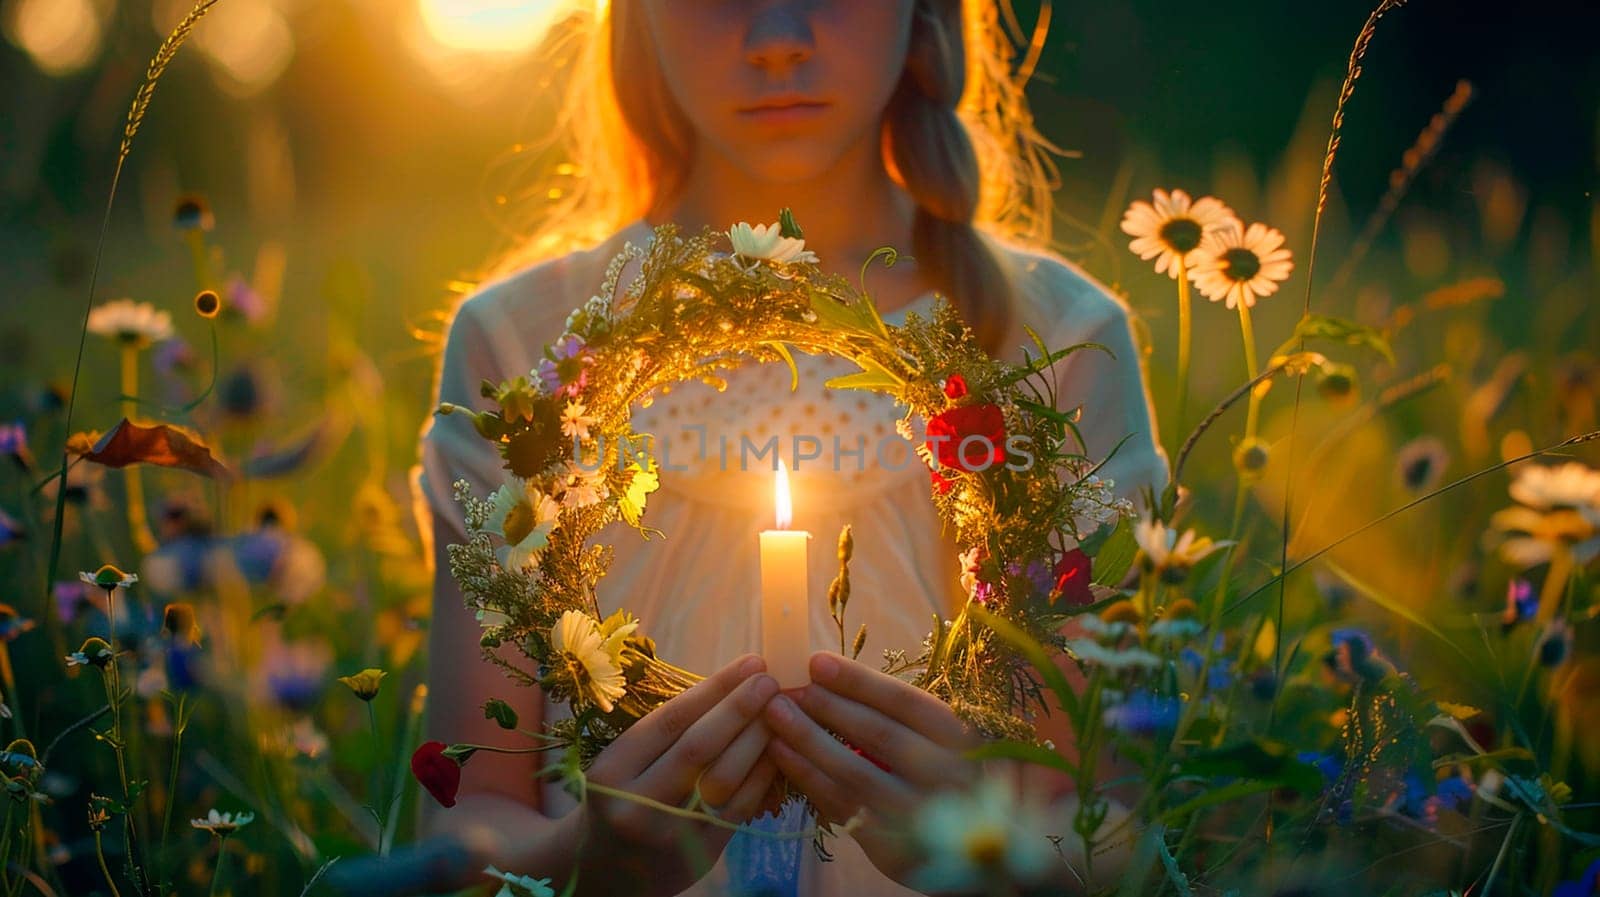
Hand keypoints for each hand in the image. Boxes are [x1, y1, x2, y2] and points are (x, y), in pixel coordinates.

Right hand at [576, 653, 782, 895]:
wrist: (607, 869)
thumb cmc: (622, 798)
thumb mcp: (623, 764)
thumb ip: (668, 732)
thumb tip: (732, 684)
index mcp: (612, 771)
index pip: (669, 721)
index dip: (714, 689)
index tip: (749, 664)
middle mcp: (636, 804)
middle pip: (698, 747)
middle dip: (740, 708)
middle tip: (770, 680)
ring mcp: (669, 834)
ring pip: (723, 778)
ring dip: (757, 738)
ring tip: (780, 710)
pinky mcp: (699, 855)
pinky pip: (738, 808)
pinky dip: (761, 775)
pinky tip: (777, 750)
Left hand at [762, 651, 981, 885]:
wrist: (962, 848)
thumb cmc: (937, 776)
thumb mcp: (935, 742)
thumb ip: (894, 715)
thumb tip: (828, 674)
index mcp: (961, 740)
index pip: (905, 702)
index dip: (859, 680)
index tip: (816, 662)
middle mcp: (946, 778)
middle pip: (879, 735)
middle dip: (828, 707)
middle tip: (788, 688)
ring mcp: (919, 815)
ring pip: (854, 772)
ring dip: (808, 740)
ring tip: (775, 714)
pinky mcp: (891, 847)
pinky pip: (841, 805)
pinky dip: (807, 777)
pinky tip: (781, 754)